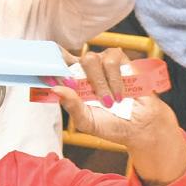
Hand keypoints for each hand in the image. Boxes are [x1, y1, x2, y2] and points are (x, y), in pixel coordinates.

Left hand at [44, 48, 178, 148]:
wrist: (140, 126)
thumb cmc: (110, 124)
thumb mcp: (86, 121)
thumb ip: (71, 106)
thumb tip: (56, 89)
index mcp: (74, 82)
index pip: (57, 65)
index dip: (50, 62)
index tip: (46, 72)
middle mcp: (86, 69)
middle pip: (72, 60)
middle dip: (80, 80)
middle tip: (90, 96)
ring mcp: (103, 62)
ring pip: (91, 59)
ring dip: (100, 83)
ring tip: (109, 101)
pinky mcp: (121, 60)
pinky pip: (111, 60)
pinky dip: (115, 79)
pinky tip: (120, 94)